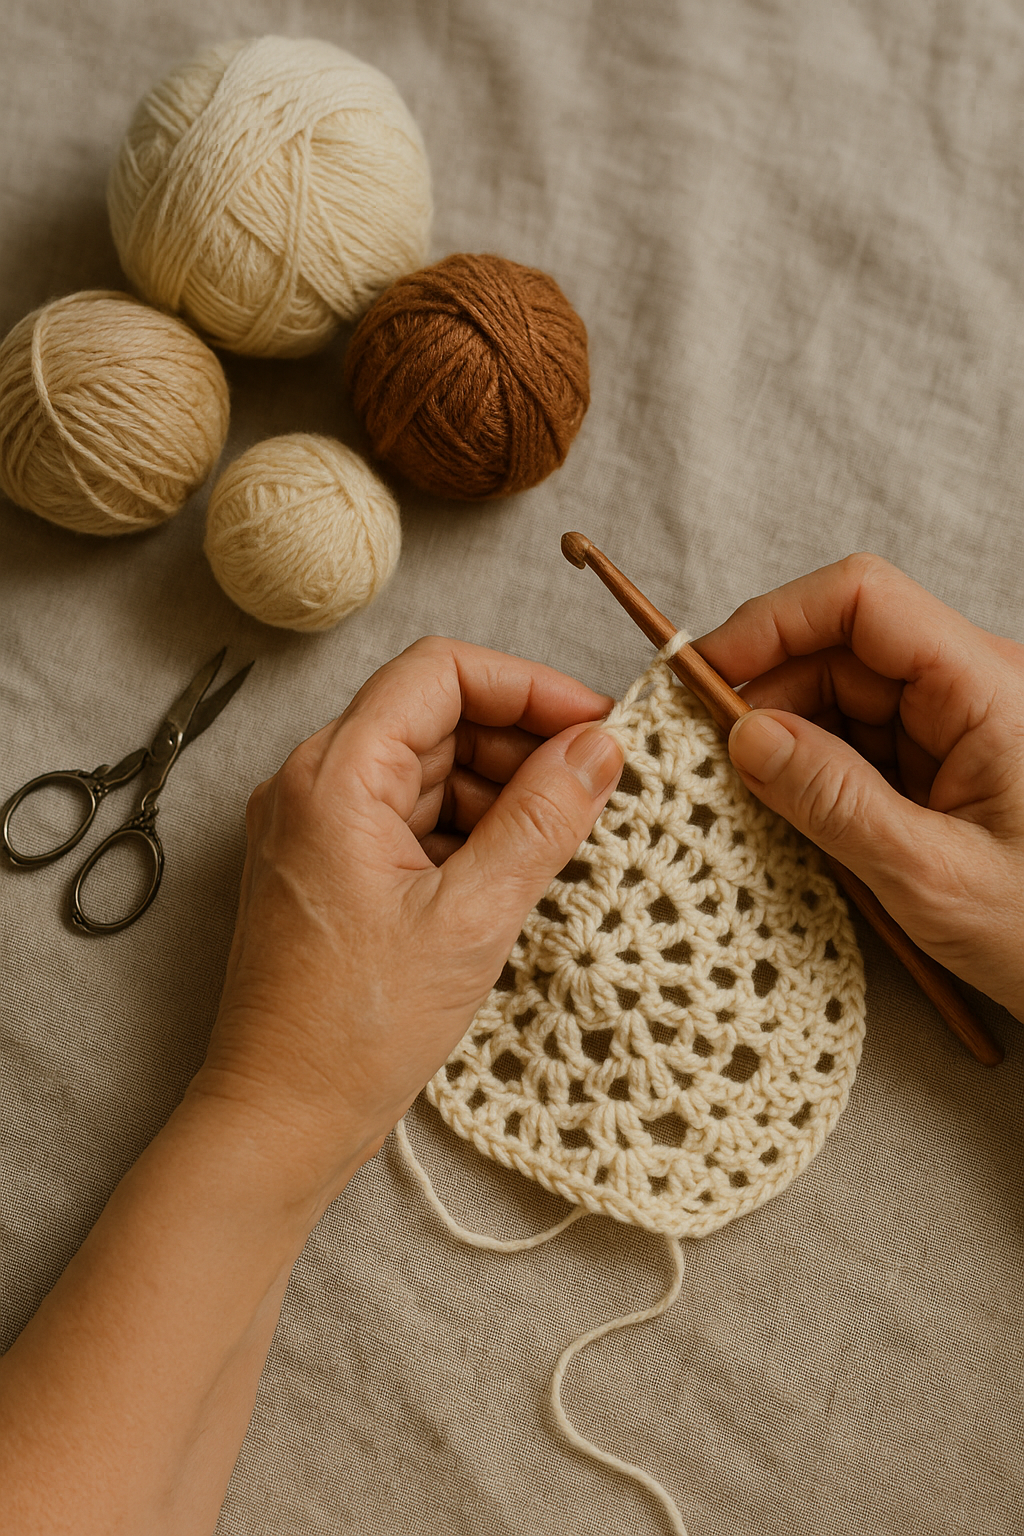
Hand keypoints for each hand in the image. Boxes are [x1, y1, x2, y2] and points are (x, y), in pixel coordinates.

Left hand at [189, 637, 622, 1209]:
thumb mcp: (472, 918)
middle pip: (434, 717)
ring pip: (425, 768)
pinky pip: (408, 817)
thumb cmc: (354, 1030)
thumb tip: (599, 748)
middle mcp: (313, 785)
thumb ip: (542, 820)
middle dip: (521, 741)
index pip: (440, 672)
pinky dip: (465, 829)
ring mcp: (316, 827)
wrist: (280, 1118)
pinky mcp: (328, 868)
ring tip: (564, 838)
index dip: (528, 685)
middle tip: (596, 786)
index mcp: (334, 776)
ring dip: (498, 789)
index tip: (596, 724)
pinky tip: (514, 870)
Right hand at [695, 553, 1023, 1019]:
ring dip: (788, 739)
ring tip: (748, 802)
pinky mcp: (950, 760)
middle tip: (705, 760)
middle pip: (842, 648)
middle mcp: (977, 687)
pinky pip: (863, 740)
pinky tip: (792, 816)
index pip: (862, 601)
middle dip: (768, 696)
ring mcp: (963, 723)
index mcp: (989, 689)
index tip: (699, 675)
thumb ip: (832, 801)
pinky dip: (816, 771)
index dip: (771, 623)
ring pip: (844, 695)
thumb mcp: (930, 876)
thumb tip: (744, 737)